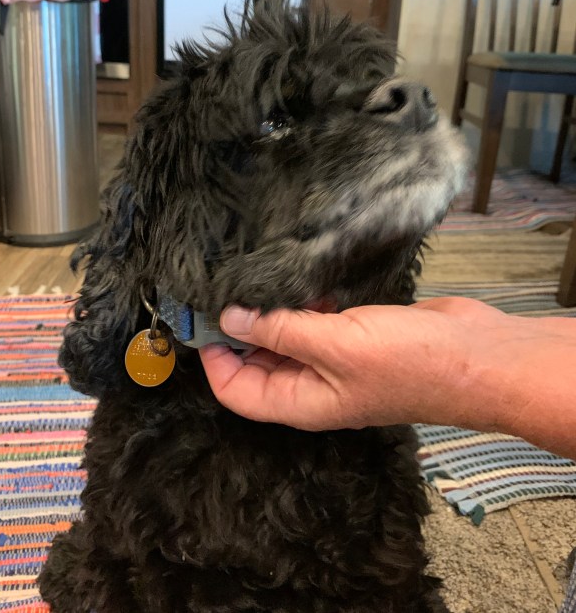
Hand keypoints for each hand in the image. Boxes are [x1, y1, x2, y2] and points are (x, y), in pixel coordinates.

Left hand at [199, 297, 503, 430]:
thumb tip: (229, 319)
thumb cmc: (408, 362)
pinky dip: (304, 302)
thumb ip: (280, 331)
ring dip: (273, 312)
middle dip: (240, 330)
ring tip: (258, 276)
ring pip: (287, 337)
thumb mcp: (335, 345)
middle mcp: (314, 384)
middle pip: (258, 362)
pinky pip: (316, 320)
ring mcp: (337, 359)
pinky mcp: (357, 335)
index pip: (237, 391)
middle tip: (224, 286)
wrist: (476, 356)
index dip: (215, 359)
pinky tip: (302, 278)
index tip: (202, 317)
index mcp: (301, 401)